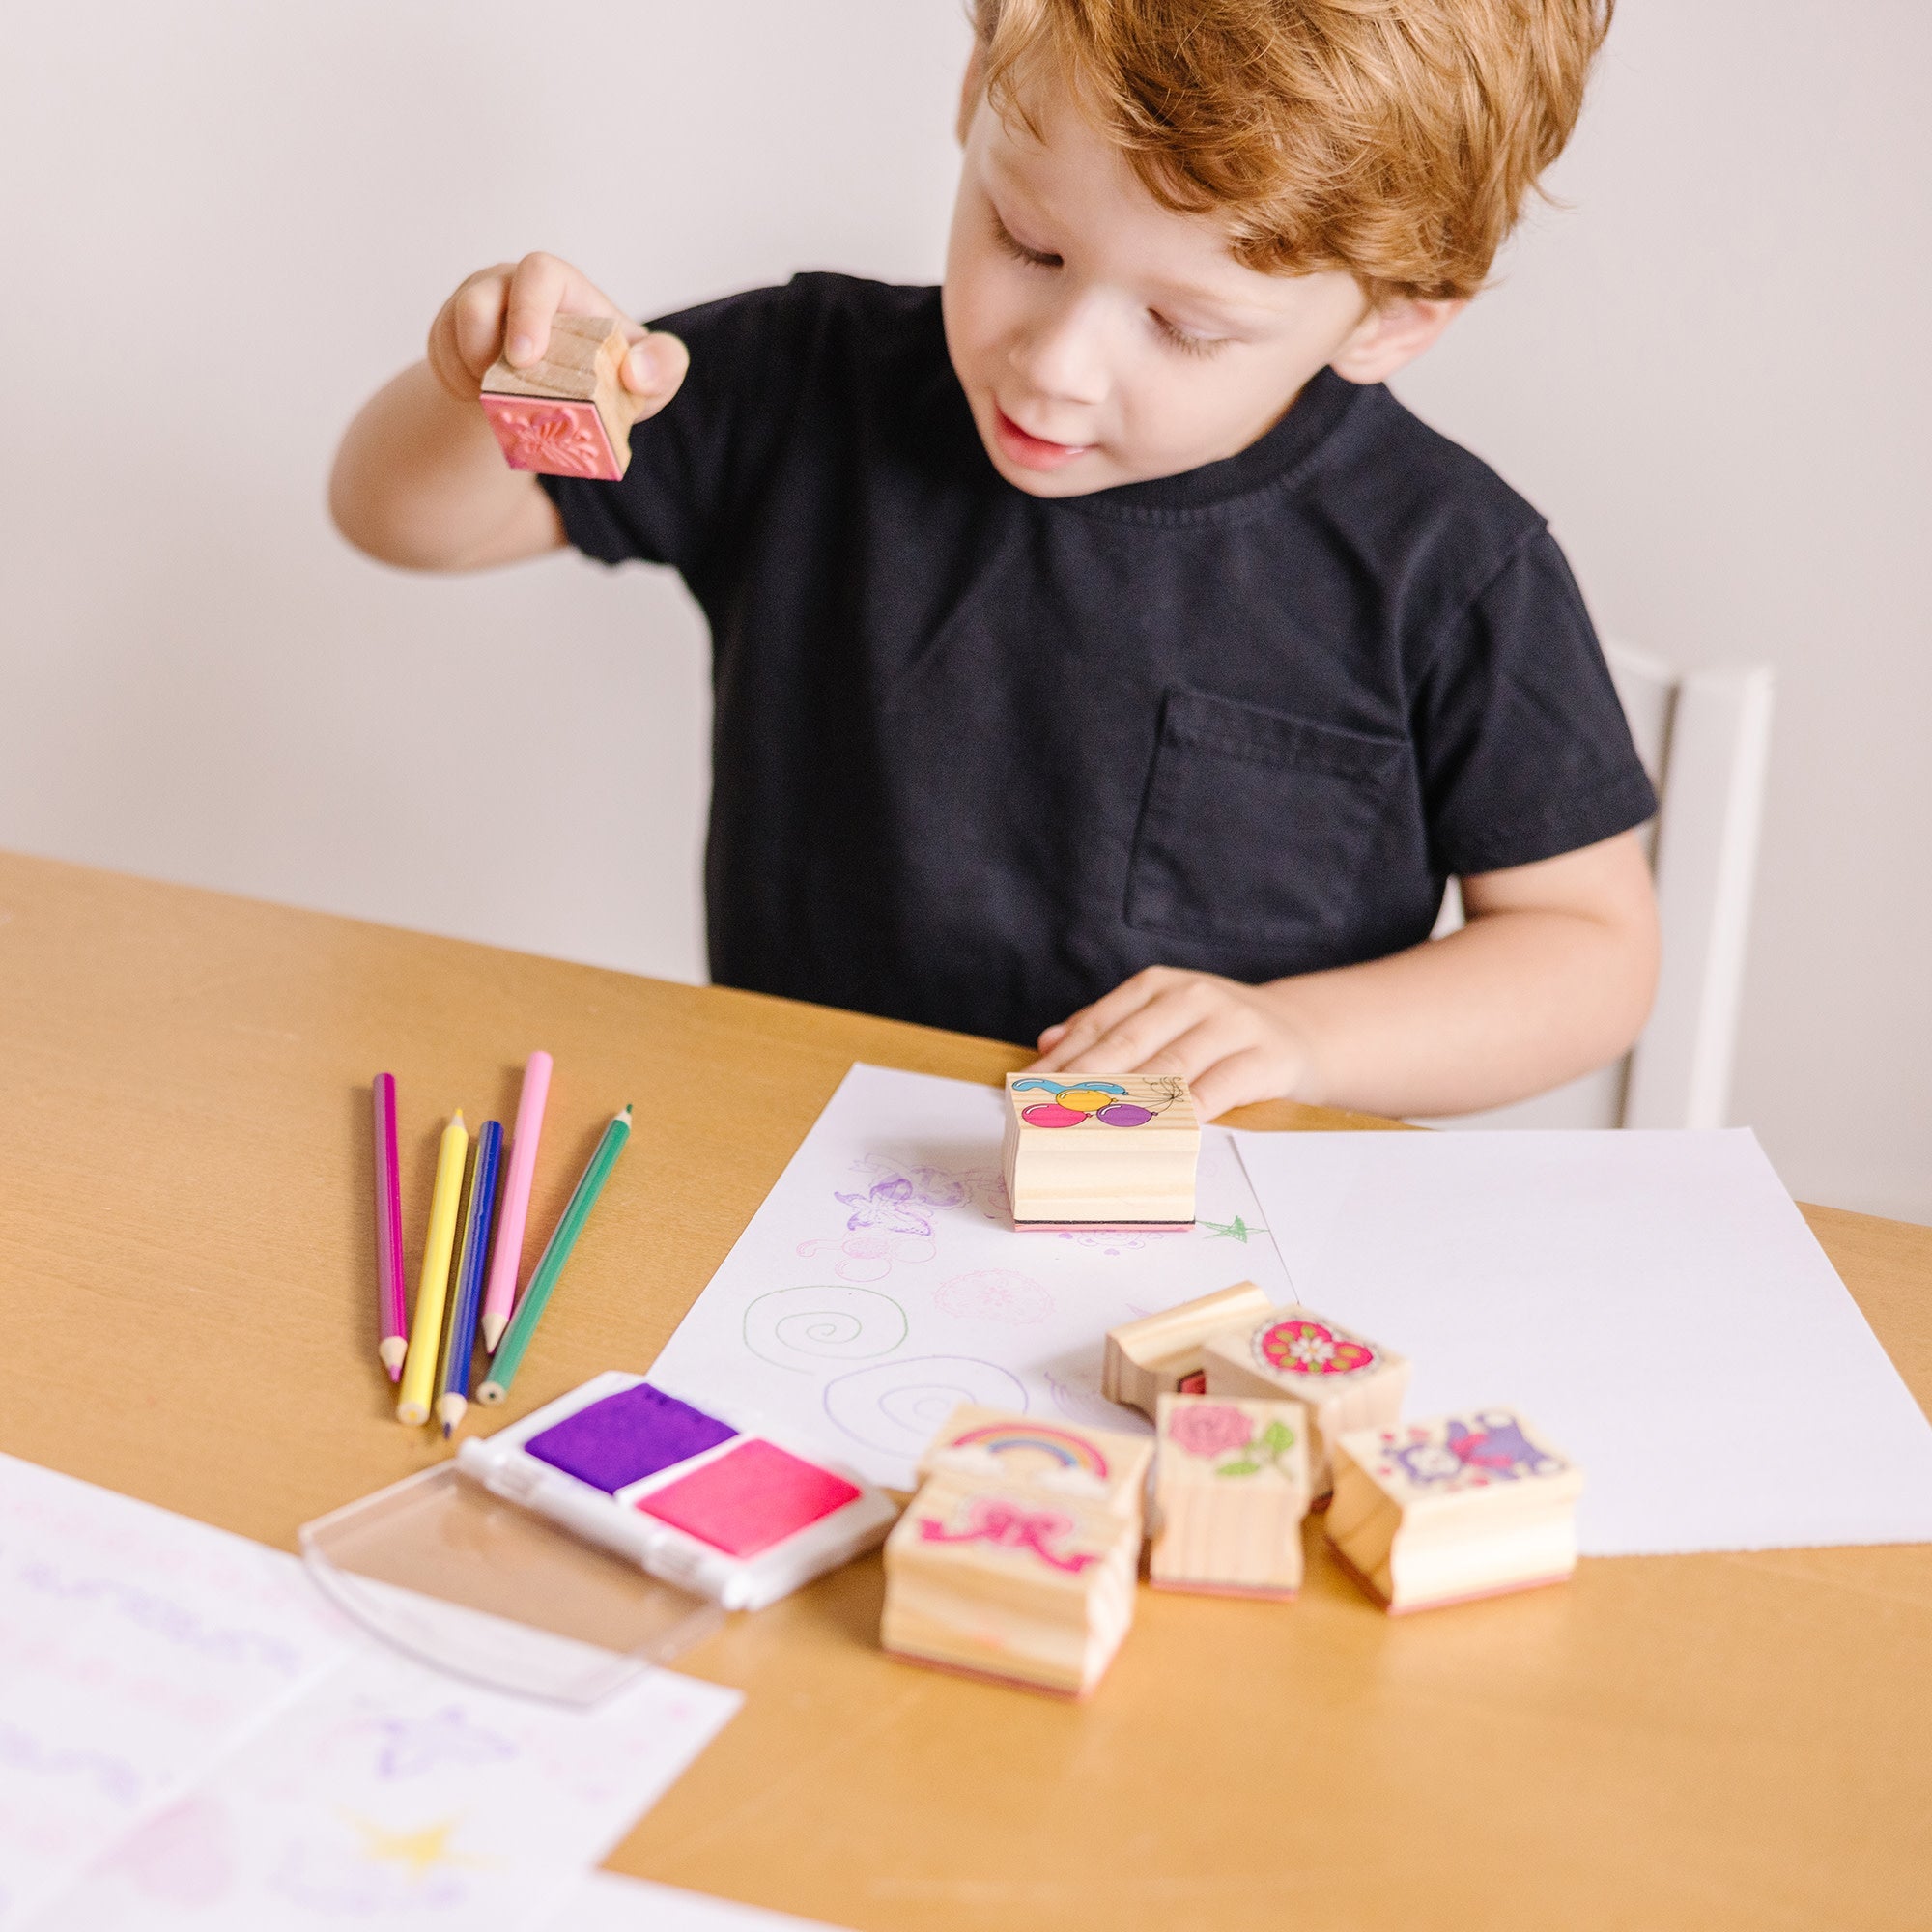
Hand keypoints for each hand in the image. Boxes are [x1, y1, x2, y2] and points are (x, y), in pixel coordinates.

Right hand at [425, 251, 688, 422]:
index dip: (529, 310)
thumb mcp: (650, 376)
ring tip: (500, 399)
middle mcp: (512, 289)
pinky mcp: (450, 339)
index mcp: (561, 289)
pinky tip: (486, 401)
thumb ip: (662, 367)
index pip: (540, 274)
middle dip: (483, 338)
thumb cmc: (611, 376)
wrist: (566, 403)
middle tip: (495, 381)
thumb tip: (636, 372)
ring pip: (452, 328)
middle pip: (479, 295)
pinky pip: (442, 358)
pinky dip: (461, 386)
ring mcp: (477, 311)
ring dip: (472, 370)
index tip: (527, 358)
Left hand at [1029, 967, 1318, 1120]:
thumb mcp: (1164, 1019)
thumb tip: (1047, 1043)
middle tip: (1047, 1114)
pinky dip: (1184, 1116)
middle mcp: (1192, 997)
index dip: (1060, 1060)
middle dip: (1083, 1082)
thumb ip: (1109, 1028)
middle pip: (1127, 1045)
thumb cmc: (1218, 1034)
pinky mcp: (1262, 1058)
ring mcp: (1230, 1025)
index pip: (1099, 1025)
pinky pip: (1216, 1092)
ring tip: (1090, 1129)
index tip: (1025, 1090)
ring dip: (1127, 1103)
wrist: (1303, 1034)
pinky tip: (1157, 1136)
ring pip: (1169, 1069)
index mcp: (1158, 985)